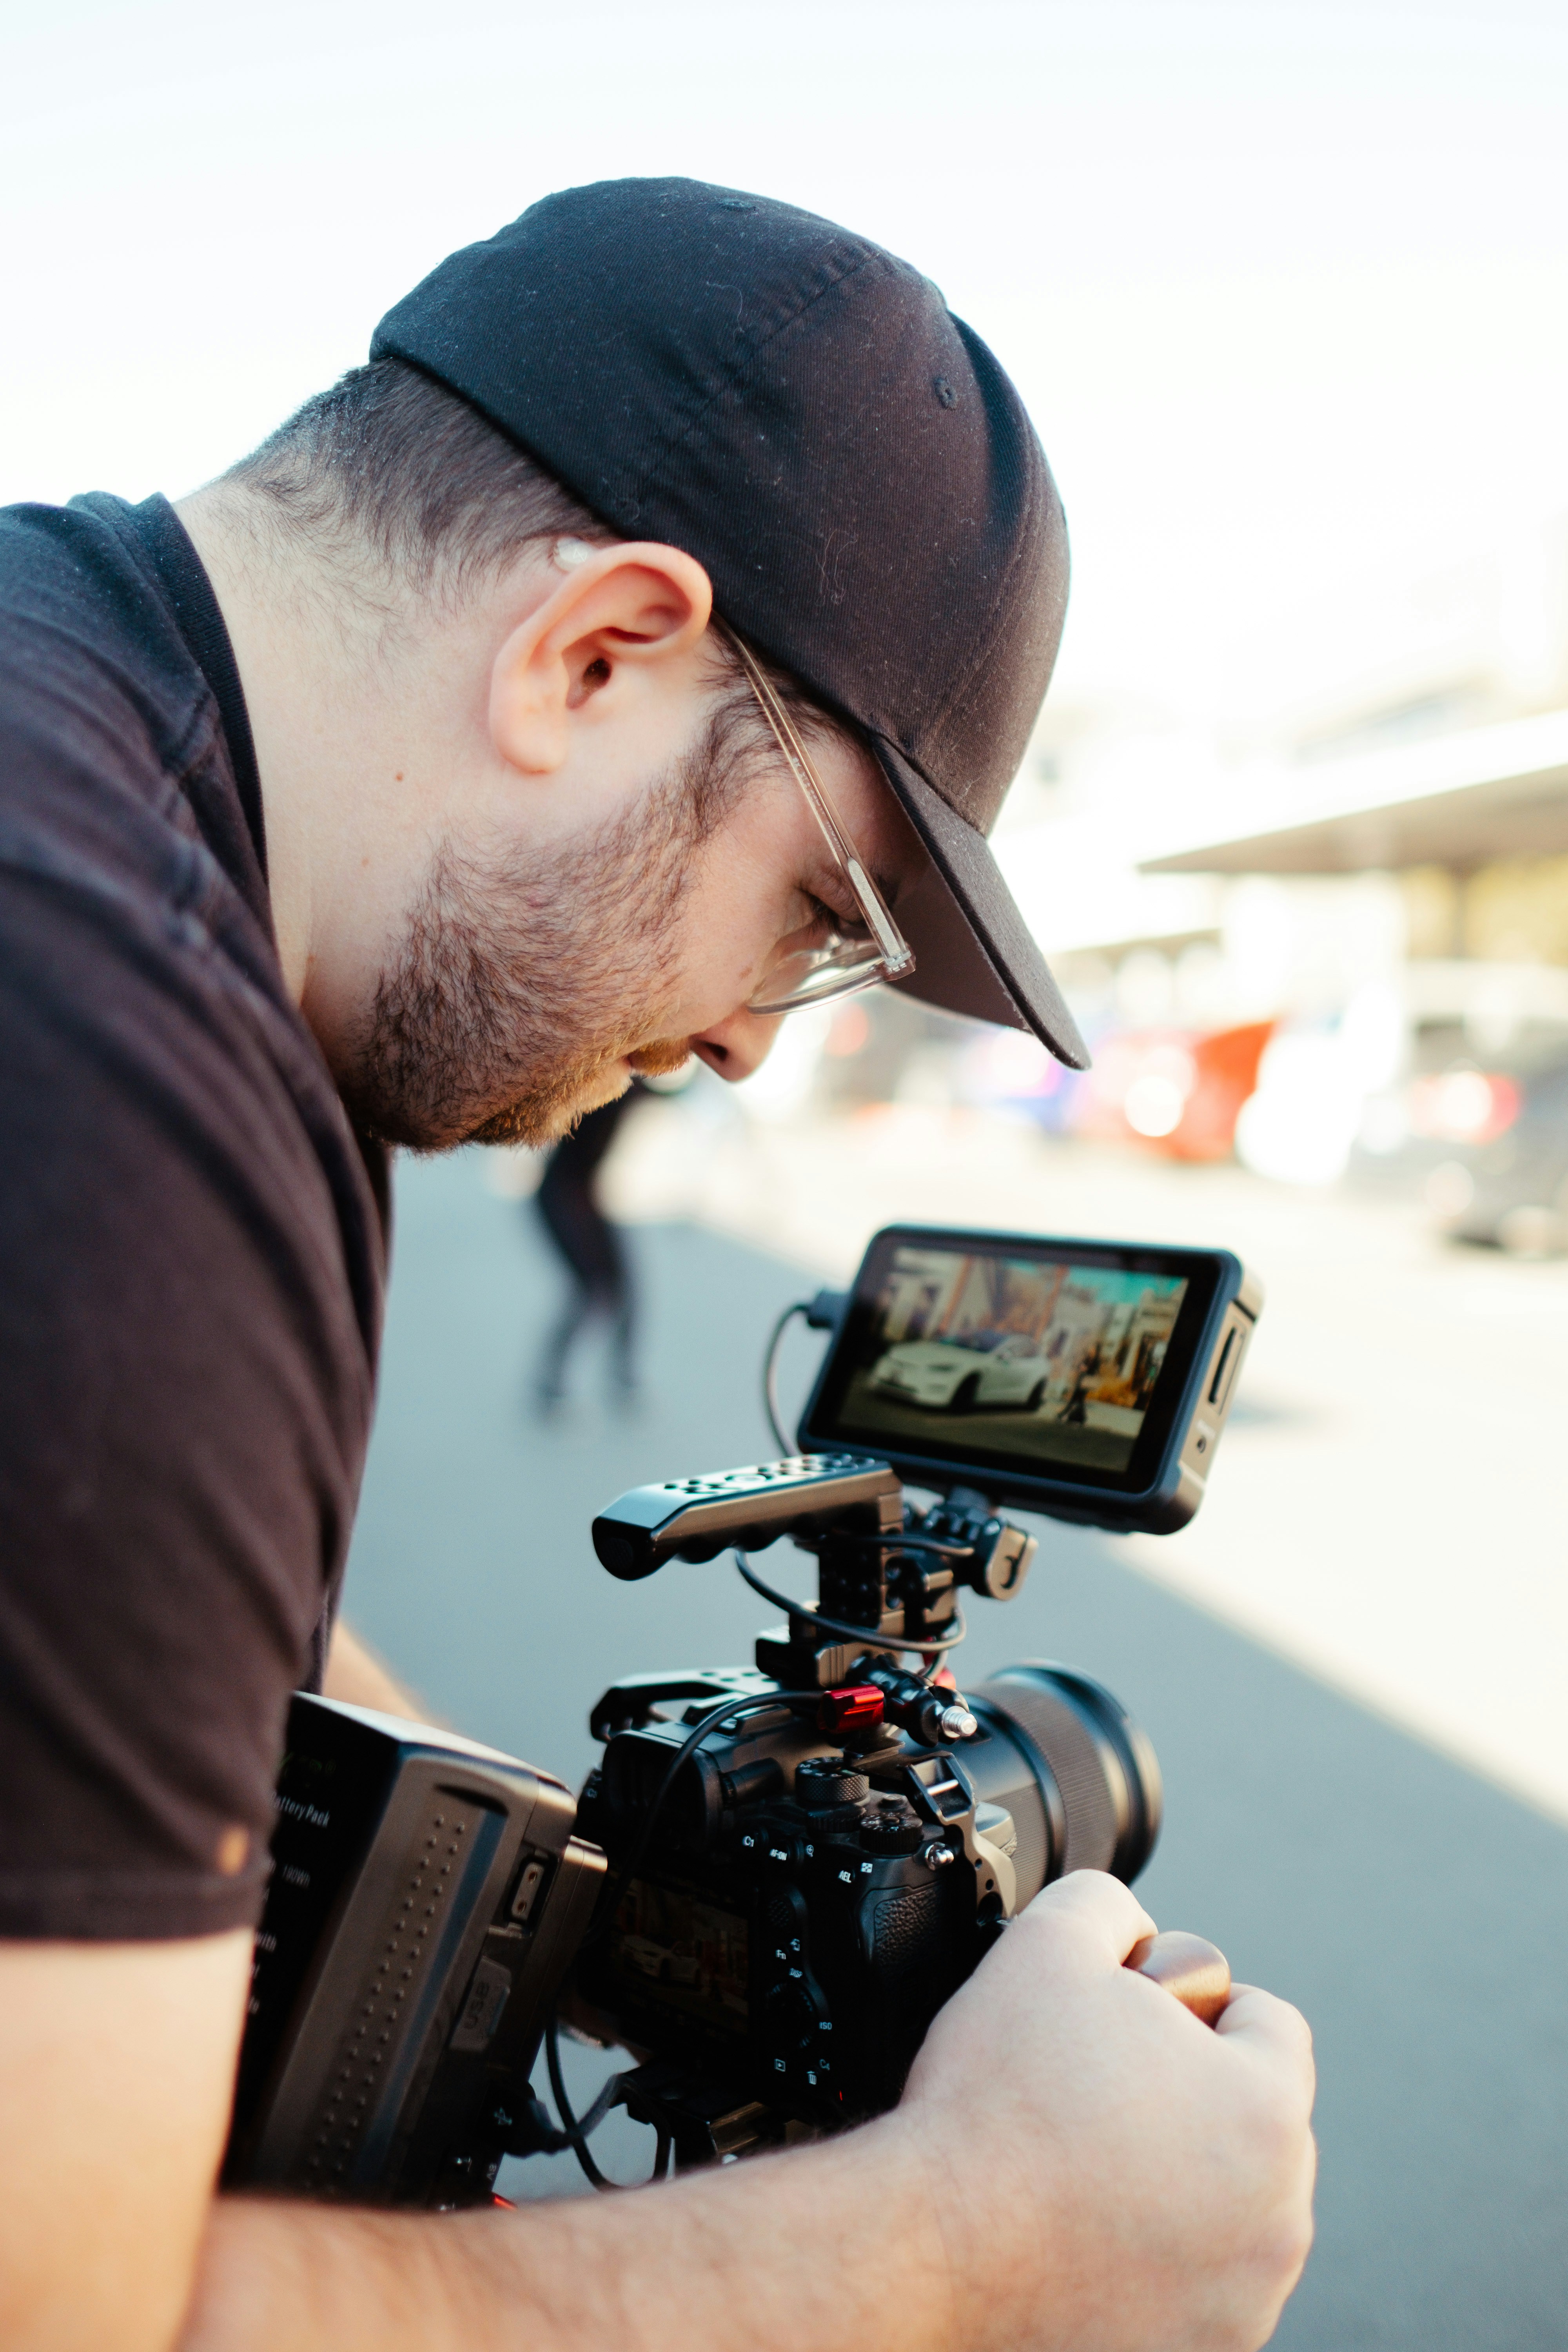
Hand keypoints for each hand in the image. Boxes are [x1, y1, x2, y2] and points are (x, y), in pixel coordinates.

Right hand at [893, 1872, 1315, 2351]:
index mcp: (1266, 2112)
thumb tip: (1132, 1928)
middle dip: (1184, 2091)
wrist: (929, 2248)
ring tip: (1077, 2165)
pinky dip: (1148, 2258)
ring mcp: (1242, 2300)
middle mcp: (1278, 2218)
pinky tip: (1078, 2233)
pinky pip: (1190, 2282)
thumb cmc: (994, 2107)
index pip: (1267, 2022)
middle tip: (1093, 2088)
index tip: (1133, 2020)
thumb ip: (1107, 1907)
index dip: (1194, 2000)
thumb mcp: (1047, 1944)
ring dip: (1170, 2178)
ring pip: (1224, 2206)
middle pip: (1250, 2118)